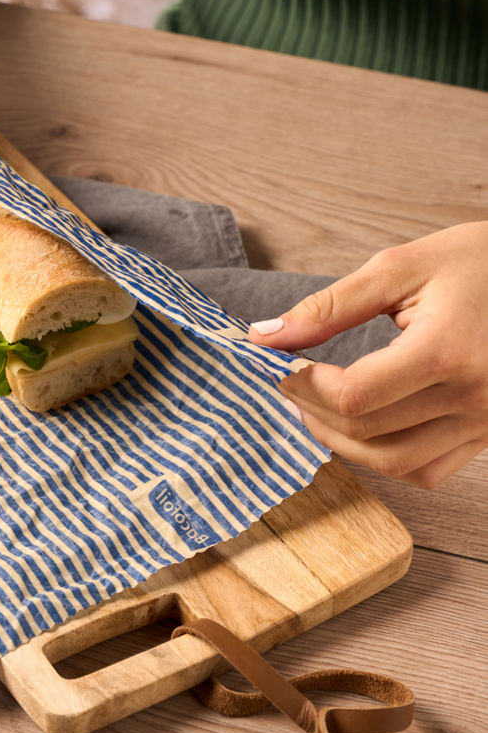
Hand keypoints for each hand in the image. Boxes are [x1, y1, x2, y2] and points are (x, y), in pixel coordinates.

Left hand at [248, 222, 487, 487]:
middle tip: (290, 384)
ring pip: (395, 463)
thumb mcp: (401, 267)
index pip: (355, 396)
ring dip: (344, 443)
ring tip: (316, 410)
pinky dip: (387, 459)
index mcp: (447, 351)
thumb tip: (267, 337)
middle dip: (313, 411)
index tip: (282, 367)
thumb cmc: (481, 262)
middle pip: (368, 431)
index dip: (304, 386)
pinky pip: (429, 470)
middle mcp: (472, 397)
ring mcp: (485, 422)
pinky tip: (364, 427)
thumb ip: (331, 306)